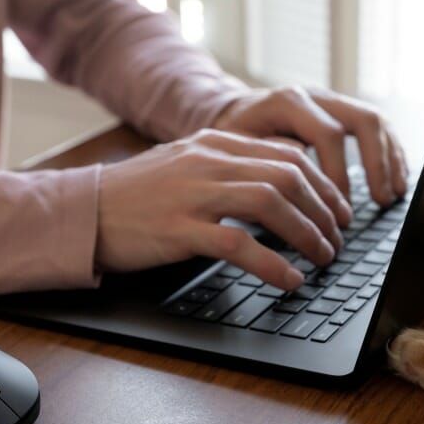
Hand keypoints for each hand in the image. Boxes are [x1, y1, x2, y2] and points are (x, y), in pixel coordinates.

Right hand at [94, 129, 353, 289]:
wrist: (83, 211)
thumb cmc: (137, 197)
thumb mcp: (187, 167)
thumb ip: (230, 169)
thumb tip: (281, 190)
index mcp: (215, 143)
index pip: (287, 154)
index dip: (324, 184)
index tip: (340, 210)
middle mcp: (208, 161)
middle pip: (288, 176)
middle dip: (324, 210)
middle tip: (338, 239)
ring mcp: (193, 193)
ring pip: (271, 203)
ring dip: (308, 234)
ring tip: (323, 258)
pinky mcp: (179, 228)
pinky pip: (238, 245)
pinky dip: (273, 265)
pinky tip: (290, 280)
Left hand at [213, 85, 408, 206]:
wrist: (228, 116)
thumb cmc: (230, 140)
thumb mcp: (236, 152)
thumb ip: (265, 166)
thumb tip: (300, 191)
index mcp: (288, 102)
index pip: (328, 134)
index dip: (339, 173)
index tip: (338, 208)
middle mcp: (314, 96)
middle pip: (362, 120)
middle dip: (376, 164)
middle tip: (380, 201)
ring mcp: (330, 102)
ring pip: (374, 121)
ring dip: (388, 160)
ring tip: (392, 195)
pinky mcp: (340, 112)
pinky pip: (375, 127)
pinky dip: (389, 154)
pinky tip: (395, 180)